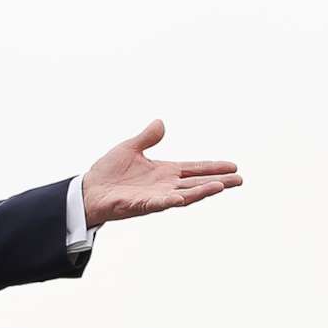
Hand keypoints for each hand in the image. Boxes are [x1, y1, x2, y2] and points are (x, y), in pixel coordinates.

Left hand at [79, 119, 241, 226]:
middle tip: (240, 180)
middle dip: (218, 182)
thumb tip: (160, 122)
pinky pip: (157, 204)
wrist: (88, 190)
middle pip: (197, 184)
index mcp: (165, 171)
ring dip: (201, 192)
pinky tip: (180, 198)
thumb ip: (147, 138)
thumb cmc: (108, 172)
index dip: (213, 168)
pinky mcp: (140, 204)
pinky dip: (169, 201)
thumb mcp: (130, 148)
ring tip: (220, 187)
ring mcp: (154, 196)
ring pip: (184, 195)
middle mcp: (164, 185)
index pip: (195, 169)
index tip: (234, 166)